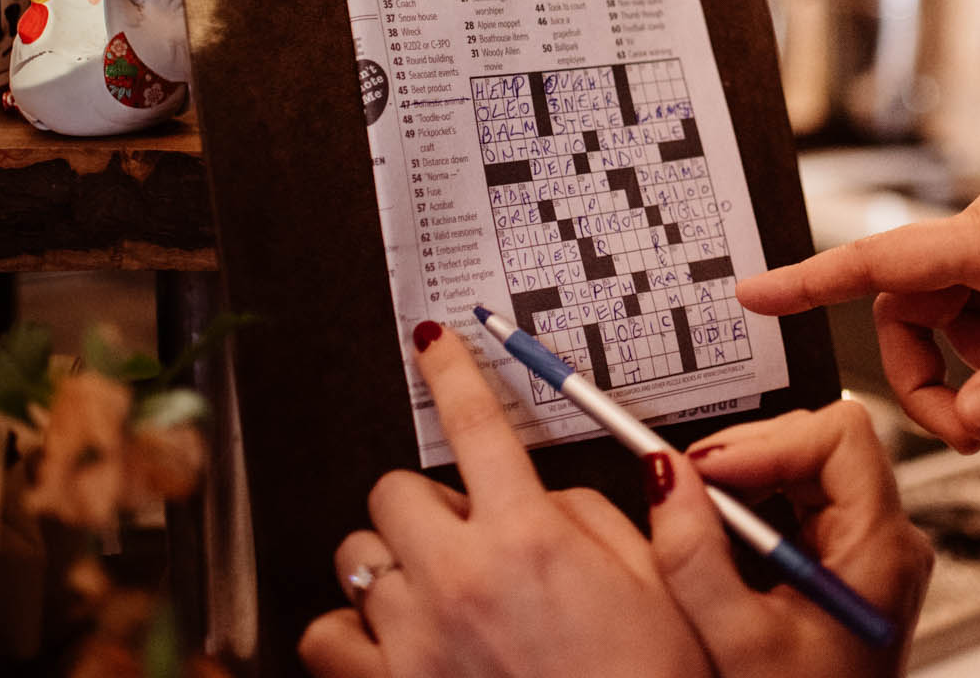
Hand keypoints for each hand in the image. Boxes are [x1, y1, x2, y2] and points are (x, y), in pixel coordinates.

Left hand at [299, 323, 712, 677]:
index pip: (475, 423)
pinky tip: (391, 637)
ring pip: (359, 558)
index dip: (452, 368)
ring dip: (397, 566)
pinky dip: (348, 630)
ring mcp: (414, 638)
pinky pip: (325, 636)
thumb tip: (548, 492)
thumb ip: (596, 518)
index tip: (434, 341)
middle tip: (469, 535)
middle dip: (429, 502)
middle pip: (395, 489)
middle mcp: (459, 579)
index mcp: (530, 539)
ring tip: (439, 596)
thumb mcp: (654, 586)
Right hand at [646, 400, 931, 677]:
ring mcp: (871, 550)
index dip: (769, 437)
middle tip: (688, 485)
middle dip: (748, 454)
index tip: (710, 466)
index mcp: (882, 550)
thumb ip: (693, 553)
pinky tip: (720, 536)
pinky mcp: (848, 562)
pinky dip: (755, 504)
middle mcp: (888, 541)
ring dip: (747, 478)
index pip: (840, 434)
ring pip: (809, 466)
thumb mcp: (734, 640)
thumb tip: (664, 474)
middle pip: (822, 442)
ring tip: (699, 513)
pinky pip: (803, 501)